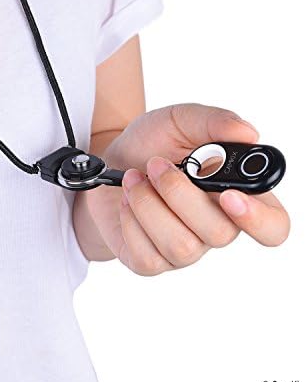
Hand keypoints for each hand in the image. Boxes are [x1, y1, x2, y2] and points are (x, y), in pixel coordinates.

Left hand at [80, 103, 289, 274]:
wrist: (109, 161)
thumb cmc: (150, 143)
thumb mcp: (178, 121)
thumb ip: (213, 121)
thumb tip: (248, 133)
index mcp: (235, 193)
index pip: (273, 225)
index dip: (259, 219)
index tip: (228, 194)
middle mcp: (215, 225)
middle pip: (219, 234)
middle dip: (178, 193)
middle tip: (154, 164)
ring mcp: (185, 248)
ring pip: (181, 247)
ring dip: (149, 204)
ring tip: (134, 178)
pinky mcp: (152, 260)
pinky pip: (148, 258)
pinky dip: (131, 222)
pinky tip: (127, 202)